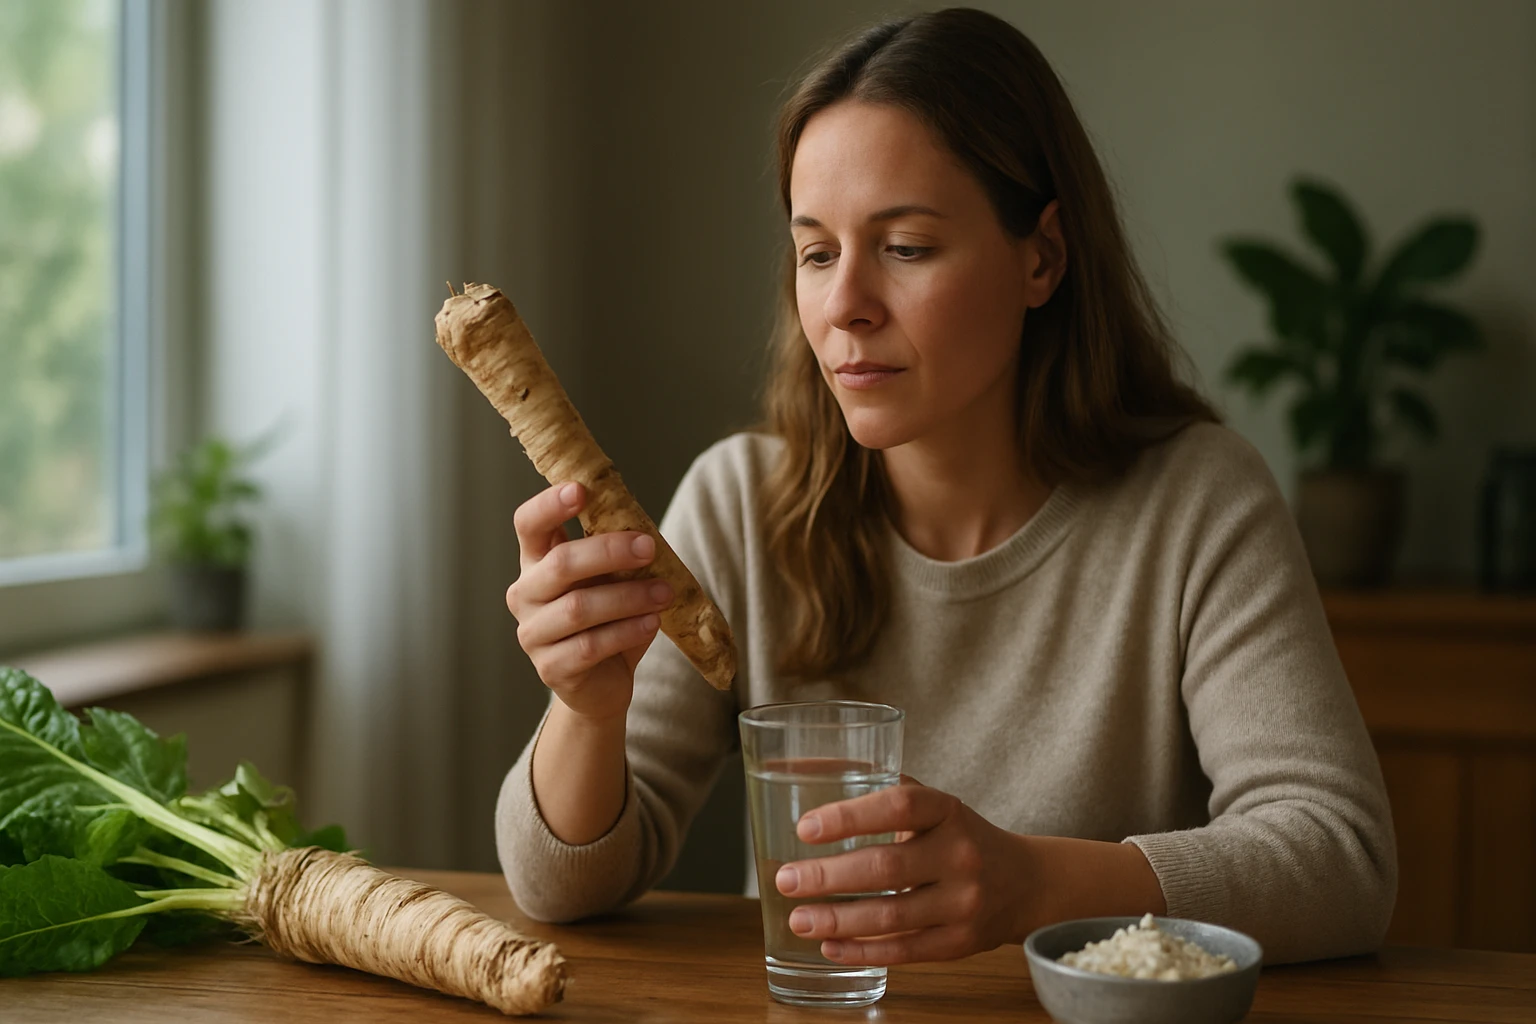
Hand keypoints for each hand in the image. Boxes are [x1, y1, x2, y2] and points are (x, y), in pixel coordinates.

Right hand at [506, 482, 673, 721]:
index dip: (549, 505)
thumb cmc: (608, 620)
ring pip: (578, 608)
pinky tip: (652, 623)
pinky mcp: (550, 668)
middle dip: (608, 551)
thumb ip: (616, 555)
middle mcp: (525, 594)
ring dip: (629, 597)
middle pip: (560, 564)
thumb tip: (644, 530)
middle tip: (649, 547)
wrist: (602, 684)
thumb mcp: (612, 580)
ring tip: (665, 593)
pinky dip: (627, 631)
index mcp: (536, 562)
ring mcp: (533, 633)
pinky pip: (590, 646)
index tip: (580, 489)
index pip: (528, 524)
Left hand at [773, 779, 1033, 964]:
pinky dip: (862, 950)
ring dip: (837, 919)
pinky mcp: (959, 942)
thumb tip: (801, 770)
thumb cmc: (957, 836)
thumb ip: (878, 789)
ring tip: (798, 918)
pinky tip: (830, 945)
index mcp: (948, 811)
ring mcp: (963, 902)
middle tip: (785, 879)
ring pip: (891, 916)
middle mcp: (960, 854)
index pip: (899, 806)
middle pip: (887, 867)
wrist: (1023, 882)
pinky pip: (904, 951)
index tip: (805, 827)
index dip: (849, 816)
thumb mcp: (932, 804)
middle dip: (828, 876)